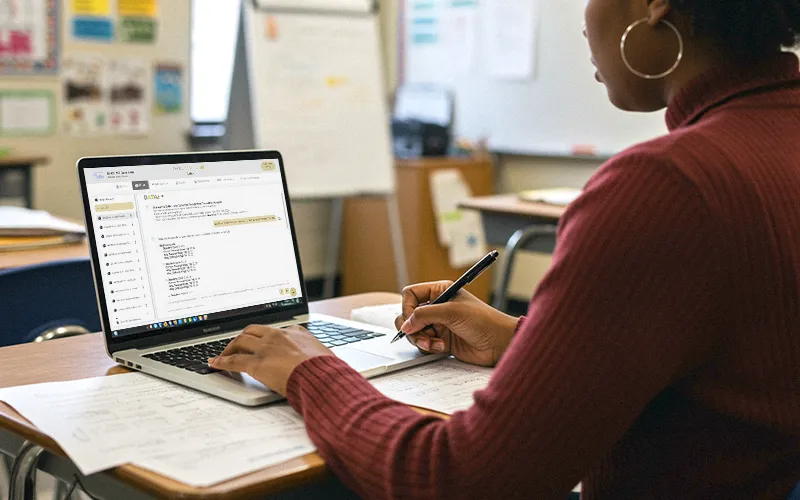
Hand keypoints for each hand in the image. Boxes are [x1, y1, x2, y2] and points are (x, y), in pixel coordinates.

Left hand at [208, 324, 333, 394]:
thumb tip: (321, 362)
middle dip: (242, 337)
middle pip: (252, 330)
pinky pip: (234, 360)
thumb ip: (316, 356)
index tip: (260, 341)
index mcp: (296, 332)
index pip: (274, 330)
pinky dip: (222, 361)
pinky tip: (215, 364)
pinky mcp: (257, 363)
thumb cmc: (327, 370)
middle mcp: (278, 335)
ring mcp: (266, 348)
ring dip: (229, 347)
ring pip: (240, 341)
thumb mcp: (324, 357)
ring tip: (223, 354)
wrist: (322, 376)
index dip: (264, 336)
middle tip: (236, 345)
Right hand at [396, 281, 518, 366]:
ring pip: (414, 331)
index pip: (411, 294)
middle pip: (408, 315)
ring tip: (435, 344)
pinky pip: (423, 344)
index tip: (412, 319)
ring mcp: (438, 324)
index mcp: (440, 292)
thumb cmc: (484, 321)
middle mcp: (437, 307)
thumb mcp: (452, 312)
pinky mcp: (441, 340)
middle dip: (412, 327)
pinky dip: (429, 347)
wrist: (499, 343)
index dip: (407, 307)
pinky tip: (442, 347)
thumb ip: (425, 315)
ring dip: (421, 339)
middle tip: (421, 334)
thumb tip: (405, 324)